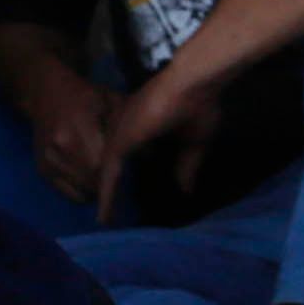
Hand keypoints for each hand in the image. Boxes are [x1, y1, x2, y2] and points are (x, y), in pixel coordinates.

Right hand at [17, 65, 116, 208]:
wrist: (47, 92)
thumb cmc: (84, 96)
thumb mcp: (110, 101)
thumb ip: (128, 124)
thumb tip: (149, 153)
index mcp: (79, 126)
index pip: (100, 164)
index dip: (114, 175)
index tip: (126, 176)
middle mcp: (61, 146)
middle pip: (90, 181)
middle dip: (107, 186)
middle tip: (120, 183)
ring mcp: (49, 159)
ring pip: (80, 190)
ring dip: (95, 191)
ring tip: (106, 184)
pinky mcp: (42, 169)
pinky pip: (67, 193)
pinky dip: (81, 193)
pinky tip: (90, 184)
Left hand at [100, 68, 221, 222]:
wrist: (193, 84)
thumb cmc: (198, 105)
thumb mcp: (195, 142)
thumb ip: (186, 166)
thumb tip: (186, 191)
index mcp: (141, 124)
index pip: (127, 153)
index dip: (125, 173)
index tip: (128, 195)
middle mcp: (125, 127)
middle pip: (112, 163)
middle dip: (110, 187)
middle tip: (110, 213)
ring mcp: (121, 133)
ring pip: (106, 172)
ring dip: (105, 196)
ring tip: (105, 220)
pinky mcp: (121, 141)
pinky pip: (109, 175)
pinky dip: (107, 196)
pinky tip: (106, 216)